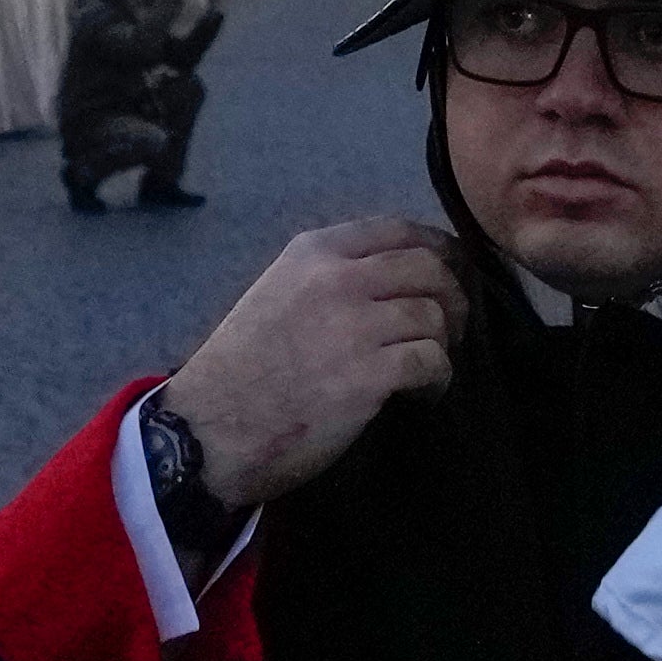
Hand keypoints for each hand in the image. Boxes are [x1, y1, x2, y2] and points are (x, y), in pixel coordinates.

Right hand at [151, 214, 458, 520]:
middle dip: (452, 297)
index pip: (398, 229)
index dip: (438, 250)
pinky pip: (431, 361)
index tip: (450, 272)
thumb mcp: (277, 293)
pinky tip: (425, 392)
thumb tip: (394, 277)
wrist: (209, 431)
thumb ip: (328, 275)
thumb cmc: (241, 368)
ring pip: (435, 316)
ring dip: (444, 343)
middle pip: (429, 268)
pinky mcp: (368, 375)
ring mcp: (354, 326)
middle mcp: (337, 279)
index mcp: (314, 252)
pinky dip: (438, 378)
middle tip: (452, 326)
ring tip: (431, 366)